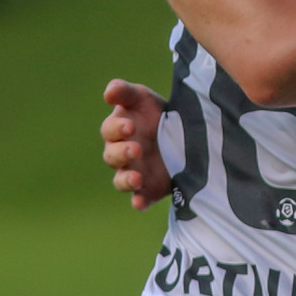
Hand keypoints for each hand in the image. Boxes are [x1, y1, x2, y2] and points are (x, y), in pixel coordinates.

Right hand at [101, 79, 171, 209]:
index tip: (130, 126)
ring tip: (137, 179)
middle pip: (112, 156)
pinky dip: (138, 202)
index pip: (110, 130)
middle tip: (137, 149)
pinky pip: (140, 199)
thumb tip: (109, 91)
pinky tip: (140, 203)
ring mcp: (135, 172)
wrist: (186, 134)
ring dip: (126, 180)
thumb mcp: (143, 98)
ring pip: (121, 180)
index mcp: (118, 130)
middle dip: (122, 153)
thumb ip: (125, 92)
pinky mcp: (149, 189)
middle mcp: (122, 153)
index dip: (117, 129)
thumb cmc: (157, 112)